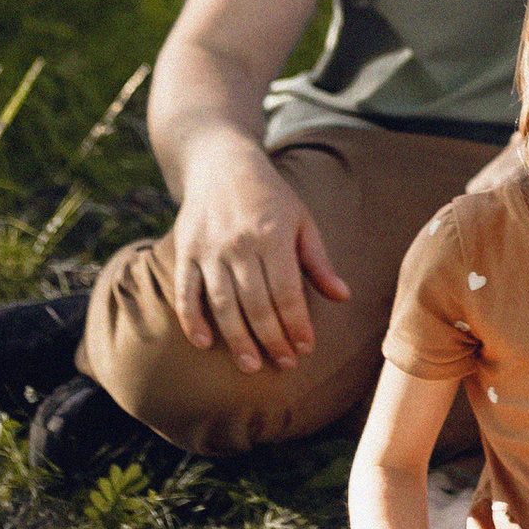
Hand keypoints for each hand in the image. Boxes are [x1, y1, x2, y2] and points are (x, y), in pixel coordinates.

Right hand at [172, 131, 351, 369]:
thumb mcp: (301, 220)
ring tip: (252, 365)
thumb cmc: (269, 196)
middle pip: (256, 304)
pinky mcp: (185, 252)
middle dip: (273, 339)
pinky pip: (186, 292)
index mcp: (272, 235)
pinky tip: (205, 343)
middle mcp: (239, 244)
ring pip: (223, 305)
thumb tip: (342, 296)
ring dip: (238, 339)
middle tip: (285, 364)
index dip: (297, 324)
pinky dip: (192, 320)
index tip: (306, 348)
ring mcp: (209, 249)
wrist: (220, 163)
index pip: (287, 292)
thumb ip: (318, 261)